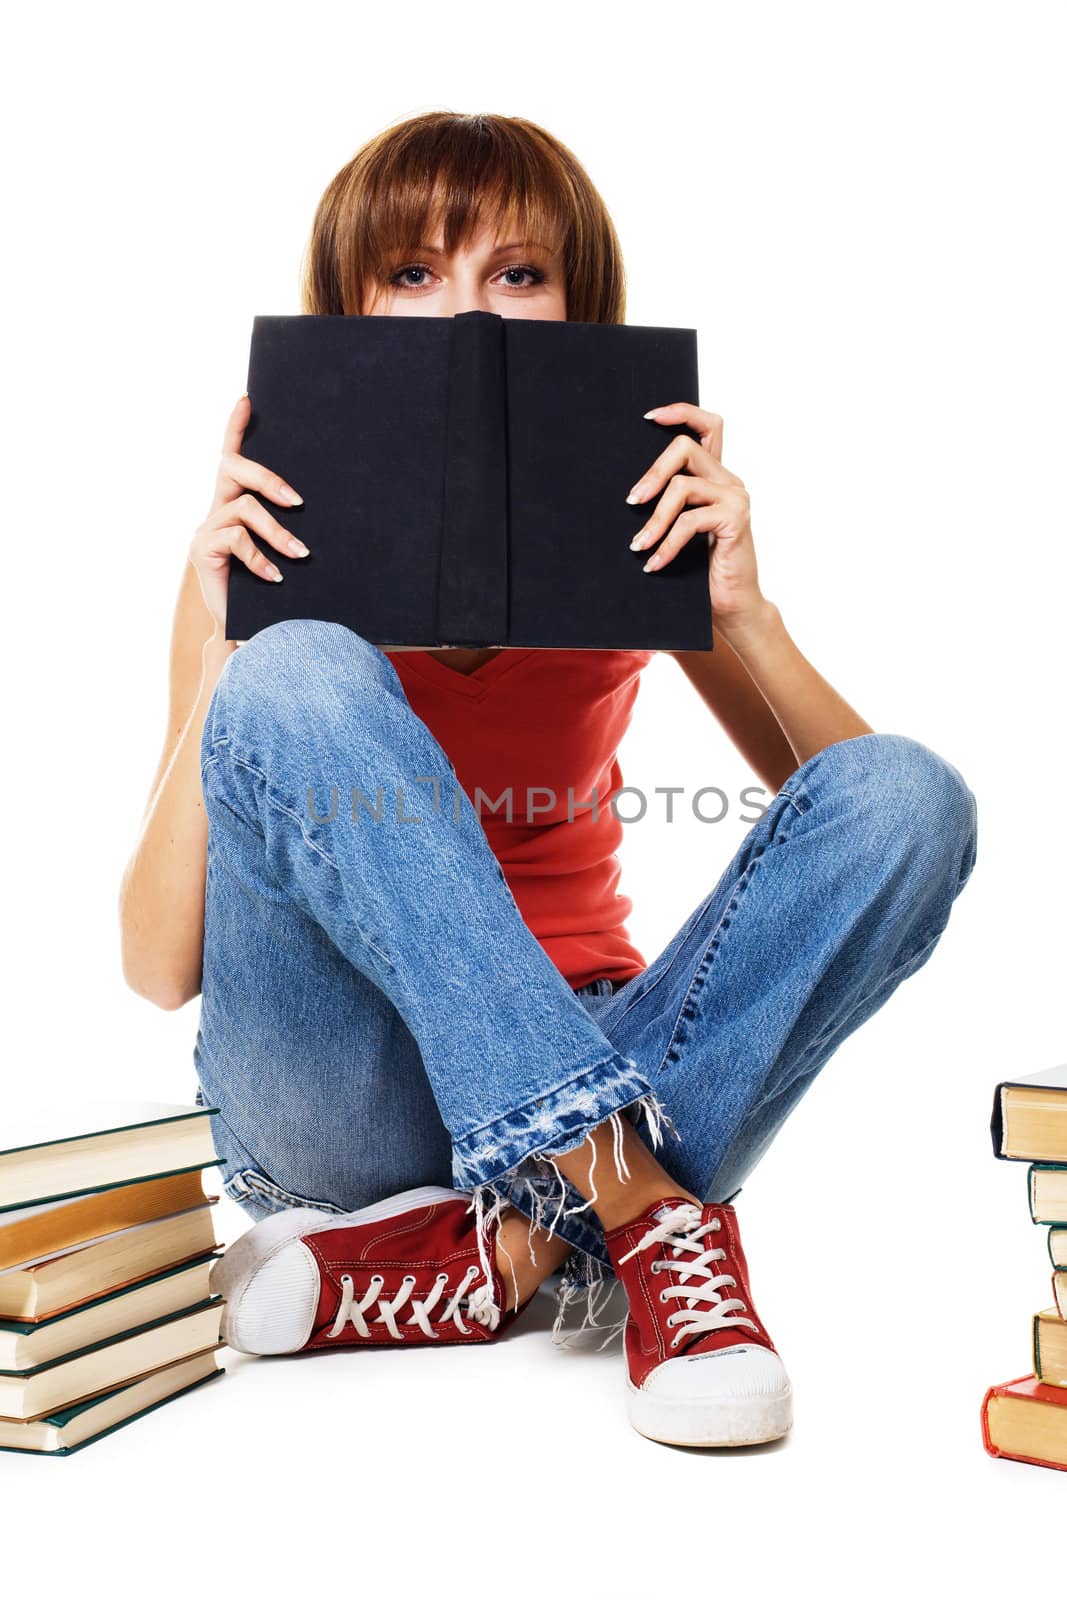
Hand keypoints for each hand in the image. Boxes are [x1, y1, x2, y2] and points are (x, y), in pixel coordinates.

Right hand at [189, 394, 309, 631]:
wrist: (244, 628)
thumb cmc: (269, 588)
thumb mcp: (283, 553)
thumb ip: (290, 528)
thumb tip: (319, 509)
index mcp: (233, 504)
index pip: (231, 457)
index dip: (235, 427)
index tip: (247, 399)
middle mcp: (215, 510)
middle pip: (234, 469)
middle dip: (268, 477)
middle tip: (299, 502)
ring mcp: (206, 529)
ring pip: (244, 508)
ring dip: (277, 531)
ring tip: (301, 554)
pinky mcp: (201, 550)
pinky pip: (237, 539)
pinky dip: (261, 557)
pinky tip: (276, 576)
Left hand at [626, 404, 765, 629]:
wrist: (731, 608)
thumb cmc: (701, 572)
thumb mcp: (680, 531)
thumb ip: (668, 505)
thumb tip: (627, 495)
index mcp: (717, 477)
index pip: (708, 425)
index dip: (681, 412)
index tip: (648, 418)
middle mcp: (729, 481)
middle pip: (686, 448)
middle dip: (652, 472)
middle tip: (632, 502)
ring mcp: (735, 498)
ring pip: (682, 486)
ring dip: (654, 519)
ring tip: (637, 545)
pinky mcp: (735, 519)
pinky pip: (689, 521)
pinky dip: (667, 544)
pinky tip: (654, 564)